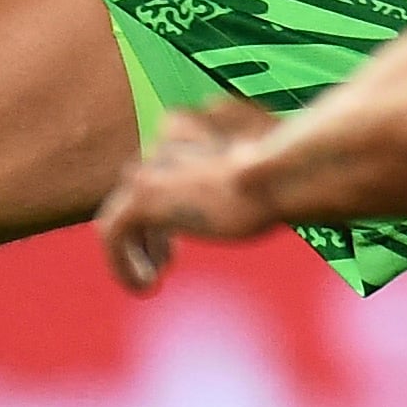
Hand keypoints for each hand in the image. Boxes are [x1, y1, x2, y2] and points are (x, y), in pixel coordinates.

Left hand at [96, 97, 285, 292]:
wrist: (281, 175)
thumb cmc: (293, 172)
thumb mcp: (271, 165)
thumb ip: (250, 164)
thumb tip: (265, 172)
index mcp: (199, 121)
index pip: (166, 155)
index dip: (174, 195)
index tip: (189, 226)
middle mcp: (169, 135)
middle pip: (140, 180)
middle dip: (153, 221)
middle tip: (171, 257)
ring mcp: (152, 165)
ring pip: (121, 206)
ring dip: (136, 244)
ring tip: (157, 273)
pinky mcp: (143, 198)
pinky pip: (113, 233)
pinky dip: (124, 263)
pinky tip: (148, 286)